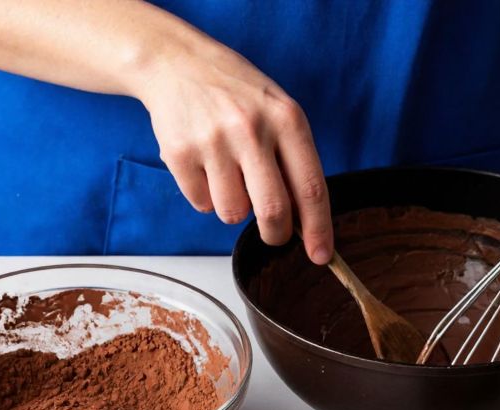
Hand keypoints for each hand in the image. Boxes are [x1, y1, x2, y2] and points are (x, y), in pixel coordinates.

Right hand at [136, 43, 332, 262]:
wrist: (177, 63)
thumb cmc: (236, 93)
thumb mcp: (277, 111)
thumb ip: (293, 159)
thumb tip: (305, 220)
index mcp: (286, 119)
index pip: (310, 188)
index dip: (319, 229)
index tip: (322, 255)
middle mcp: (251, 129)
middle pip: (273, 211)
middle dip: (276, 234)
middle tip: (275, 233)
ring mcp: (213, 142)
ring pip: (233, 214)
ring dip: (235, 208)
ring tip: (230, 176)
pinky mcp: (179, 154)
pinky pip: (201, 203)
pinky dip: (206, 196)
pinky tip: (205, 165)